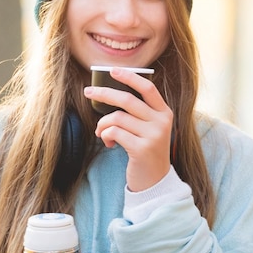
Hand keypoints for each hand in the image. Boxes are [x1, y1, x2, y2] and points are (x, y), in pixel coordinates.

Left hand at [84, 67, 172, 191]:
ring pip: (117, 118)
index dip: (129, 77)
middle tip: (88, 93)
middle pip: (127, 100)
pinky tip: (109, 143)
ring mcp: (153, 135)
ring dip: (102, 124)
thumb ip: (137, 113)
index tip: (112, 71)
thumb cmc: (146, 151)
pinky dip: (106, 136)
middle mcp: (161, 122)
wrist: (155, 181)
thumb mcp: (149, 129)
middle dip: (104, 94)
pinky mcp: (142, 149)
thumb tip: (109, 95)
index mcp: (164, 112)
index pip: (147, 88)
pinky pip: (114, 133)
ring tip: (100, 132)